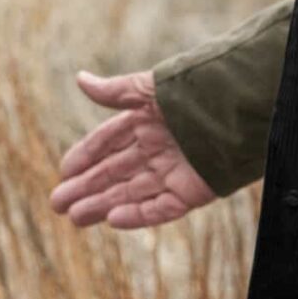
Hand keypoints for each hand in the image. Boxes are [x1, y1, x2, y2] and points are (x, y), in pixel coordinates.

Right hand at [51, 69, 215, 229]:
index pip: (108, 142)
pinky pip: (160, 208)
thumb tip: (80, 78)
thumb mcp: (149, 89)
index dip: (85, 156)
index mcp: (147, 122)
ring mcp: (174, 172)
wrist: (240, 107)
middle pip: (115, 173)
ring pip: (131, 193)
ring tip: (75, 217)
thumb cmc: (195, 91)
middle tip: (57, 204)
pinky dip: (138, 215)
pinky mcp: (192, 192)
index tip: (63, 172)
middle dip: (86, 188)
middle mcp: (157, 149)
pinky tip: (112, 220)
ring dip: (103, 205)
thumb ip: (115, 91)